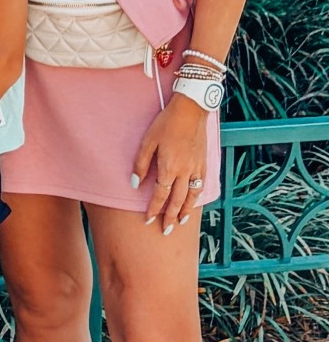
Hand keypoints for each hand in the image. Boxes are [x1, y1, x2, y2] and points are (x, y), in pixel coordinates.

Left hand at [131, 96, 209, 235]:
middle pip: (178, 201)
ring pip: (192, 196)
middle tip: (166, 231)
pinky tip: (194, 202)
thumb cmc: (166, 124)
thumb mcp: (148, 141)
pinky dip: (197, 198)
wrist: (191, 110)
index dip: (154, 209)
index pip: (161, 195)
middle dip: (171, 217)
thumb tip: (136, 183)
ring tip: (181, 223)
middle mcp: (185, 172)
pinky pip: (201, 186)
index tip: (148, 220)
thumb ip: (141, 163)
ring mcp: (197, 168)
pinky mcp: (204, 163)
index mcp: (169, 168)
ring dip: (186, 211)